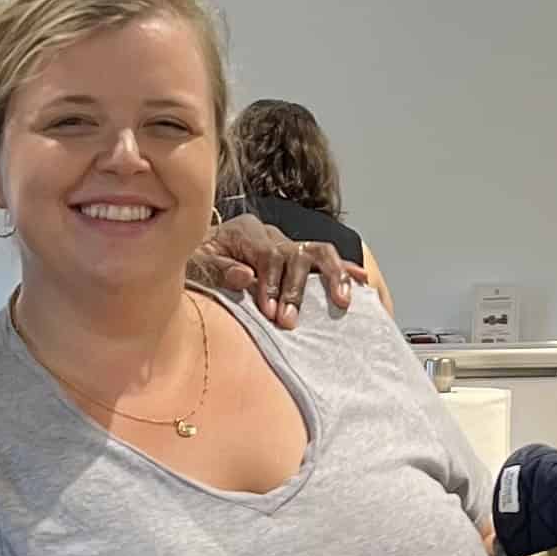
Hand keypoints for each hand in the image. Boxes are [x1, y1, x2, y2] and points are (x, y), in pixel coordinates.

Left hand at [191, 215, 363, 329]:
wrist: (194, 252)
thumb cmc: (194, 262)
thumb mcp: (196, 264)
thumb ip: (218, 269)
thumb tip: (246, 276)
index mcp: (245, 233)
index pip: (269, 255)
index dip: (272, 284)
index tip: (271, 312)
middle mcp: (270, 234)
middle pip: (296, 255)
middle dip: (296, 291)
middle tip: (289, 322)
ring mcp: (285, 244)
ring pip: (318, 252)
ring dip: (332, 277)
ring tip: (343, 301)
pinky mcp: (295, 256)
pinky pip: (324, 259)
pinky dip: (343, 271)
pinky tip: (362, 281)